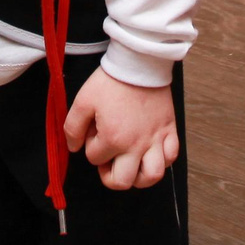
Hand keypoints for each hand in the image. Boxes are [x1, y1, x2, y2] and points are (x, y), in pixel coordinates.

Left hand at [64, 70, 179, 189]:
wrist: (139, 63)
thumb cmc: (111, 80)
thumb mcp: (83, 100)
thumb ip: (72, 127)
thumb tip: (73, 147)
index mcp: (113, 138)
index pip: (94, 158)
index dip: (91, 145)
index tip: (95, 129)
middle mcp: (135, 145)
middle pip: (121, 181)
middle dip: (110, 175)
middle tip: (108, 159)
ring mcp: (155, 139)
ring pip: (151, 177)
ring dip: (139, 177)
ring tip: (131, 166)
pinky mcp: (169, 130)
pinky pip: (172, 157)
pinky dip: (162, 160)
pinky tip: (152, 153)